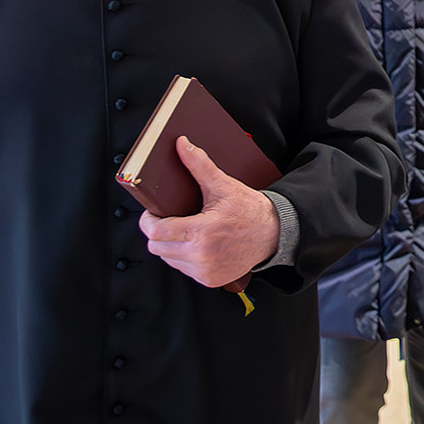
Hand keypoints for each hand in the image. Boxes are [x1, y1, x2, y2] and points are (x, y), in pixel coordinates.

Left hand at [140, 136, 281, 286]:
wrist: (275, 233)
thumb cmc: (249, 210)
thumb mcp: (223, 185)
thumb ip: (199, 165)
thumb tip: (182, 144)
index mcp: (202, 233)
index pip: (156, 232)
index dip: (148, 221)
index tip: (153, 213)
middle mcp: (202, 256)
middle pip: (157, 247)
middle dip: (158, 232)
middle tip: (169, 219)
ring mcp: (206, 271)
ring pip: (168, 259)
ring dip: (170, 245)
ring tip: (186, 230)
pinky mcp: (210, 279)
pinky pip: (183, 269)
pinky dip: (184, 257)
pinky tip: (197, 244)